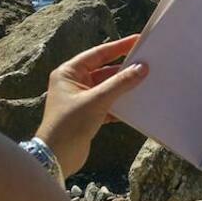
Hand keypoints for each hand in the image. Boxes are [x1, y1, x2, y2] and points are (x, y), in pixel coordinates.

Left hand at [35, 34, 148, 176]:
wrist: (55, 159)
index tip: (137, 40)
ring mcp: (81, 99)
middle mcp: (73, 83)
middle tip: (146, 62)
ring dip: (124, 87)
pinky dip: (121, 104)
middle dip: (124, 69)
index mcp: (68, 73)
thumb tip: (141, 68)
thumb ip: (120, 84)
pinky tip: (136, 104)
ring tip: (145, 82)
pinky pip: (109, 104)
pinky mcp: (88, 115)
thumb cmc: (68, 125)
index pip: (98, 54)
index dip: (118, 47)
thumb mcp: (96, 101)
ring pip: (108, 88)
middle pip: (104, 71)